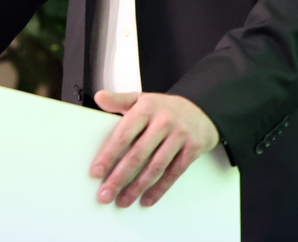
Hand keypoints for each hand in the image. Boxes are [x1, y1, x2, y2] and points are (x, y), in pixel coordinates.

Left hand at [90, 90, 219, 207]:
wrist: (201, 110)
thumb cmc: (165, 109)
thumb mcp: (141, 99)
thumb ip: (119, 100)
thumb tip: (100, 98)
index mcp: (147, 108)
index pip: (124, 134)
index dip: (109, 155)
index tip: (96, 171)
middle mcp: (164, 121)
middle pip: (138, 154)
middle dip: (119, 177)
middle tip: (106, 193)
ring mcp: (180, 135)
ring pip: (155, 167)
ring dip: (137, 187)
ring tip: (123, 200)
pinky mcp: (193, 148)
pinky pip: (173, 173)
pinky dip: (159, 189)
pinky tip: (147, 198)